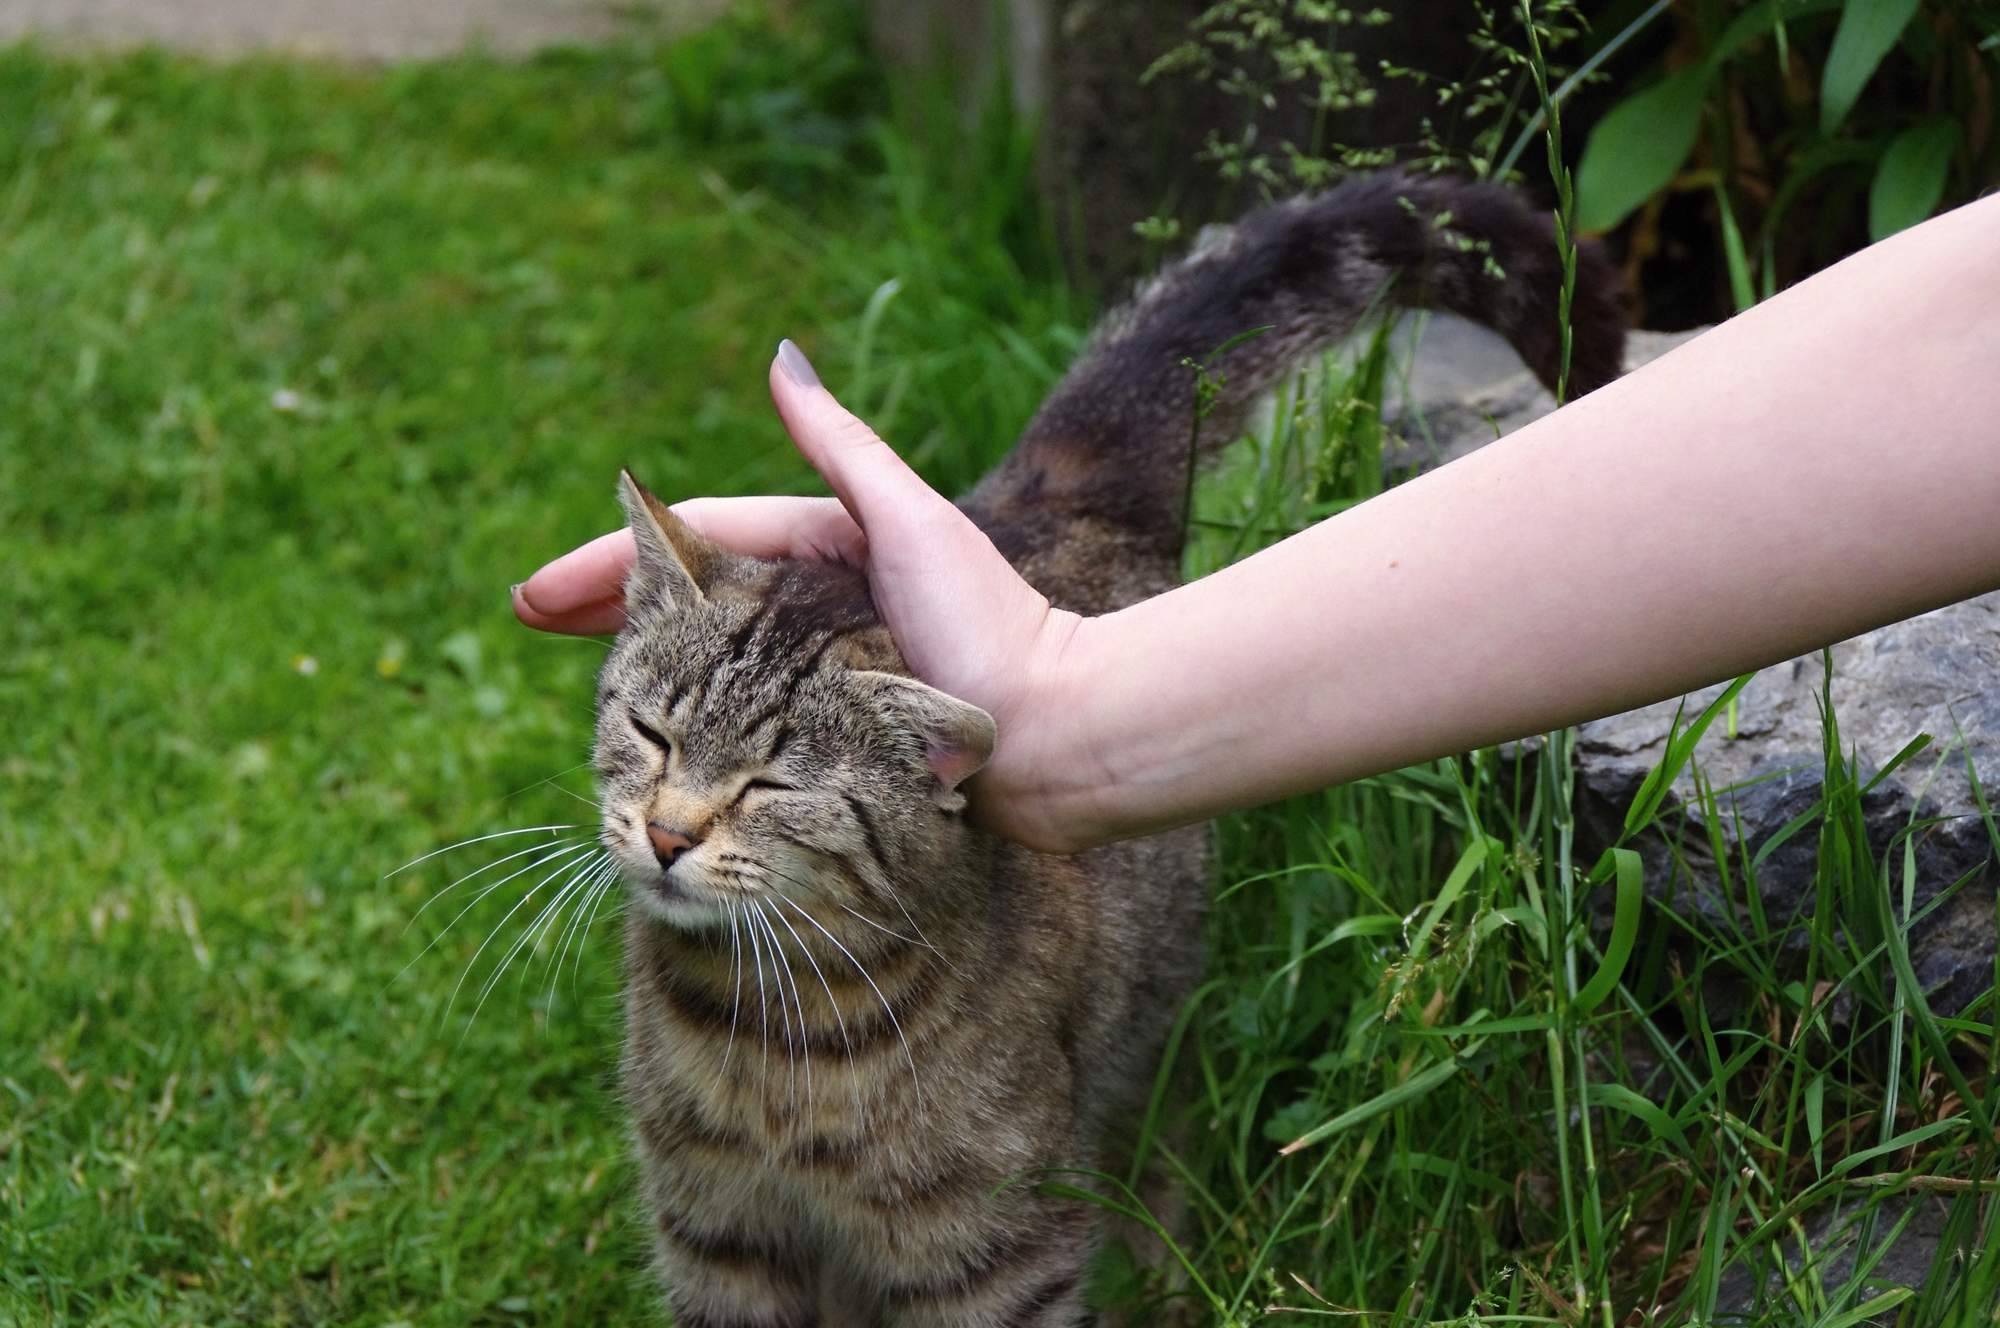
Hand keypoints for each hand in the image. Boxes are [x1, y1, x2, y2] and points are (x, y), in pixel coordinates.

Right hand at [513, 341, 1094, 849]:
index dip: (612, 559)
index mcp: (828, 545)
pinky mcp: (838, 731)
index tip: (536, 592)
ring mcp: (824, 668)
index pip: (699, 538)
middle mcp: (820, 604)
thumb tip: (777, 356)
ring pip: (709, 654)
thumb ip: (841, 445)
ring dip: (638, 655)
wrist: (1058, 734)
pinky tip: (651, 732)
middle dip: (606, 602)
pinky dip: (689, 714)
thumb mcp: (909, 522)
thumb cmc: (990, 626)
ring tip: (568, 670)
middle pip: (692, 594)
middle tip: (524, 617)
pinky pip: (742, 716)